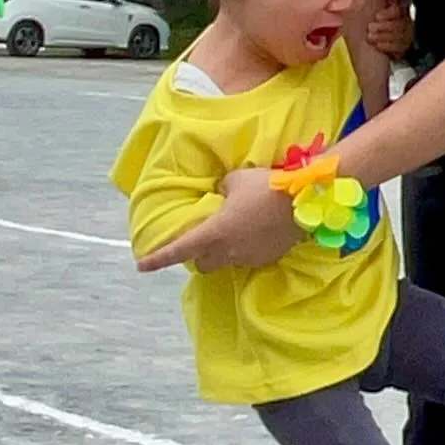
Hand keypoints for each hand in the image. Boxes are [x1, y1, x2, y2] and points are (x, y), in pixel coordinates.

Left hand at [136, 167, 299, 272]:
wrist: (304, 201)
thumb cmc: (264, 187)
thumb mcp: (234, 180)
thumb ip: (221, 190)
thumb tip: (222, 193)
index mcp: (213, 233)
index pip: (178, 250)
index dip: (157, 258)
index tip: (141, 265)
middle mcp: (228, 251)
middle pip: (202, 264)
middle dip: (198, 254)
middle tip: (202, 238)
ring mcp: (248, 257)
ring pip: (226, 261)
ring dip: (224, 251)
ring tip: (236, 229)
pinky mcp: (268, 258)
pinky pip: (248, 257)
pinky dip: (246, 248)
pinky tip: (257, 231)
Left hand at [366, 0, 413, 60]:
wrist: (389, 31)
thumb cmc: (385, 15)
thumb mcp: (386, 2)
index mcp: (403, 9)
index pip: (400, 10)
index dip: (389, 14)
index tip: (377, 16)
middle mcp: (407, 22)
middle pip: (399, 25)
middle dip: (383, 27)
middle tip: (370, 27)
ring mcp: (407, 36)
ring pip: (398, 37)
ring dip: (383, 37)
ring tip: (370, 36)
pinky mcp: (403, 47)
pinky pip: (398, 49)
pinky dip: (387, 47)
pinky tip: (377, 45)